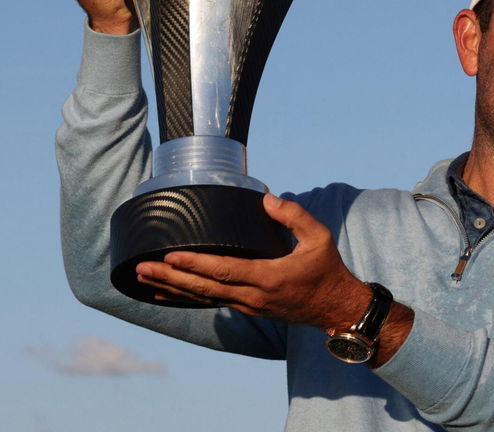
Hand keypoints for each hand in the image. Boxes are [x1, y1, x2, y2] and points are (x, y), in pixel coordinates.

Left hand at [135, 194, 368, 330]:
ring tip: (145, 279)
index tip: (171, 256)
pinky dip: (187, 298)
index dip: (196, 265)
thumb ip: (294, 216)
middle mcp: (253, 297)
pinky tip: (168, 294)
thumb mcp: (320, 237)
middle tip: (142, 268)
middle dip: (170, 279)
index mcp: (269, 277)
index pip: (225, 271)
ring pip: (203, 299)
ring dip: (172, 290)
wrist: (336, 308)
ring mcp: (249, 307)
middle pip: (204, 289)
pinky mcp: (249, 310)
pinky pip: (212, 302)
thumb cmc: (328, 270)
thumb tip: (267, 199)